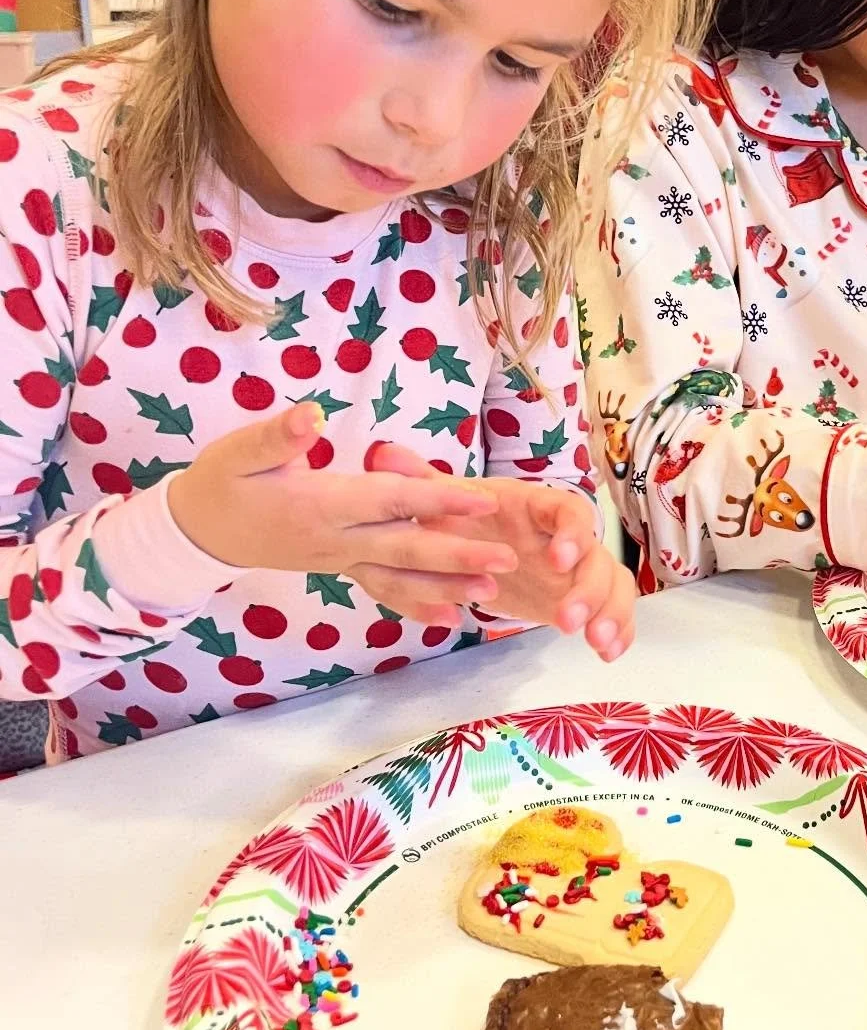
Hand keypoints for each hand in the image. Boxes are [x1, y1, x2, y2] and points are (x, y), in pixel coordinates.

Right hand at [168, 405, 517, 619]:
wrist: (196, 532)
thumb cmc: (220, 483)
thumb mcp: (238, 451)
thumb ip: (276, 436)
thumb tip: (309, 414)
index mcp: (319, 505)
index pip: (389, 502)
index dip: (436, 501)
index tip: (481, 500)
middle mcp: (334, 540)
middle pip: (405, 549)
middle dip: (458, 555)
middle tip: (507, 560)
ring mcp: (338, 559)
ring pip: (399, 577)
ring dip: (446, 586)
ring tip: (492, 594)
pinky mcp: (338, 567)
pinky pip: (382, 589)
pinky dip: (415, 603)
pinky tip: (449, 615)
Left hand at [368, 443, 634, 660]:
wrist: (488, 542)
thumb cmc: (472, 519)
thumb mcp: (447, 504)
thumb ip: (424, 484)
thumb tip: (382, 453)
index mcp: (540, 508)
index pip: (568, 512)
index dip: (569, 534)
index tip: (556, 559)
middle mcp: (568, 537)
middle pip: (595, 556)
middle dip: (587, 588)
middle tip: (566, 621)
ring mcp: (581, 569)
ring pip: (613, 584)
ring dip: (610, 612)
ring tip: (596, 643)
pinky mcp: (585, 597)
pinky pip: (614, 609)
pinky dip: (620, 630)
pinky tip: (608, 655)